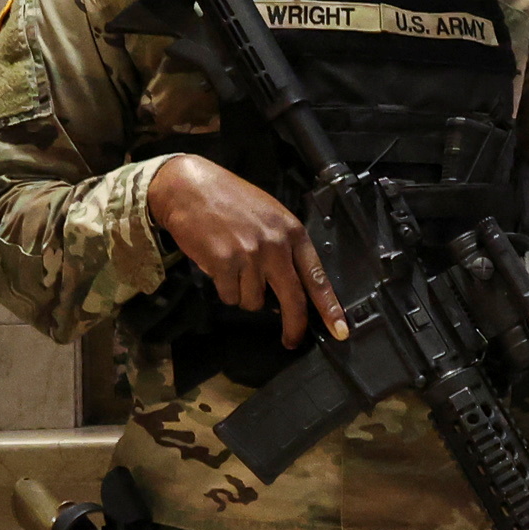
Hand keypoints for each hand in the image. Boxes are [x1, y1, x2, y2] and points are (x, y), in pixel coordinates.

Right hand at [151, 156, 341, 347]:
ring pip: (255, 302)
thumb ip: (283, 249)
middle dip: (294, 326)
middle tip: (291, 341)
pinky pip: (230, 296)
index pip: (317, 277)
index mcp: (292, 231)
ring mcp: (250, 255)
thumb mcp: (269, 216)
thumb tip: (288, 291)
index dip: (329, 308)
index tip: (339, 330)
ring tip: (232, 269)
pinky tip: (218, 267)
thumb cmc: (228, 200)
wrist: (188, 188)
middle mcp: (275, 245)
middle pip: (293, 299)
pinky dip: (224, 289)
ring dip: (244, 295)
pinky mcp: (225, 264)